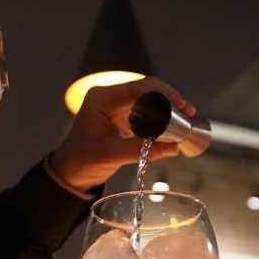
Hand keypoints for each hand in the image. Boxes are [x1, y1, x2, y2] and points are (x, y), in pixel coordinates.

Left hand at [50, 77, 196, 191]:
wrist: (70, 170)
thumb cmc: (84, 161)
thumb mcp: (114, 156)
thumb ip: (145, 151)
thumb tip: (175, 148)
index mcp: (101, 99)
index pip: (137, 88)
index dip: (163, 95)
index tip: (181, 106)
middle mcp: (107, 96)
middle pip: (145, 87)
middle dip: (168, 98)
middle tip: (187, 112)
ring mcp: (114, 103)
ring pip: (146, 96)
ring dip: (165, 105)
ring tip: (184, 117)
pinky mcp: (120, 114)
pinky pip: (143, 108)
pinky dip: (158, 114)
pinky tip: (172, 122)